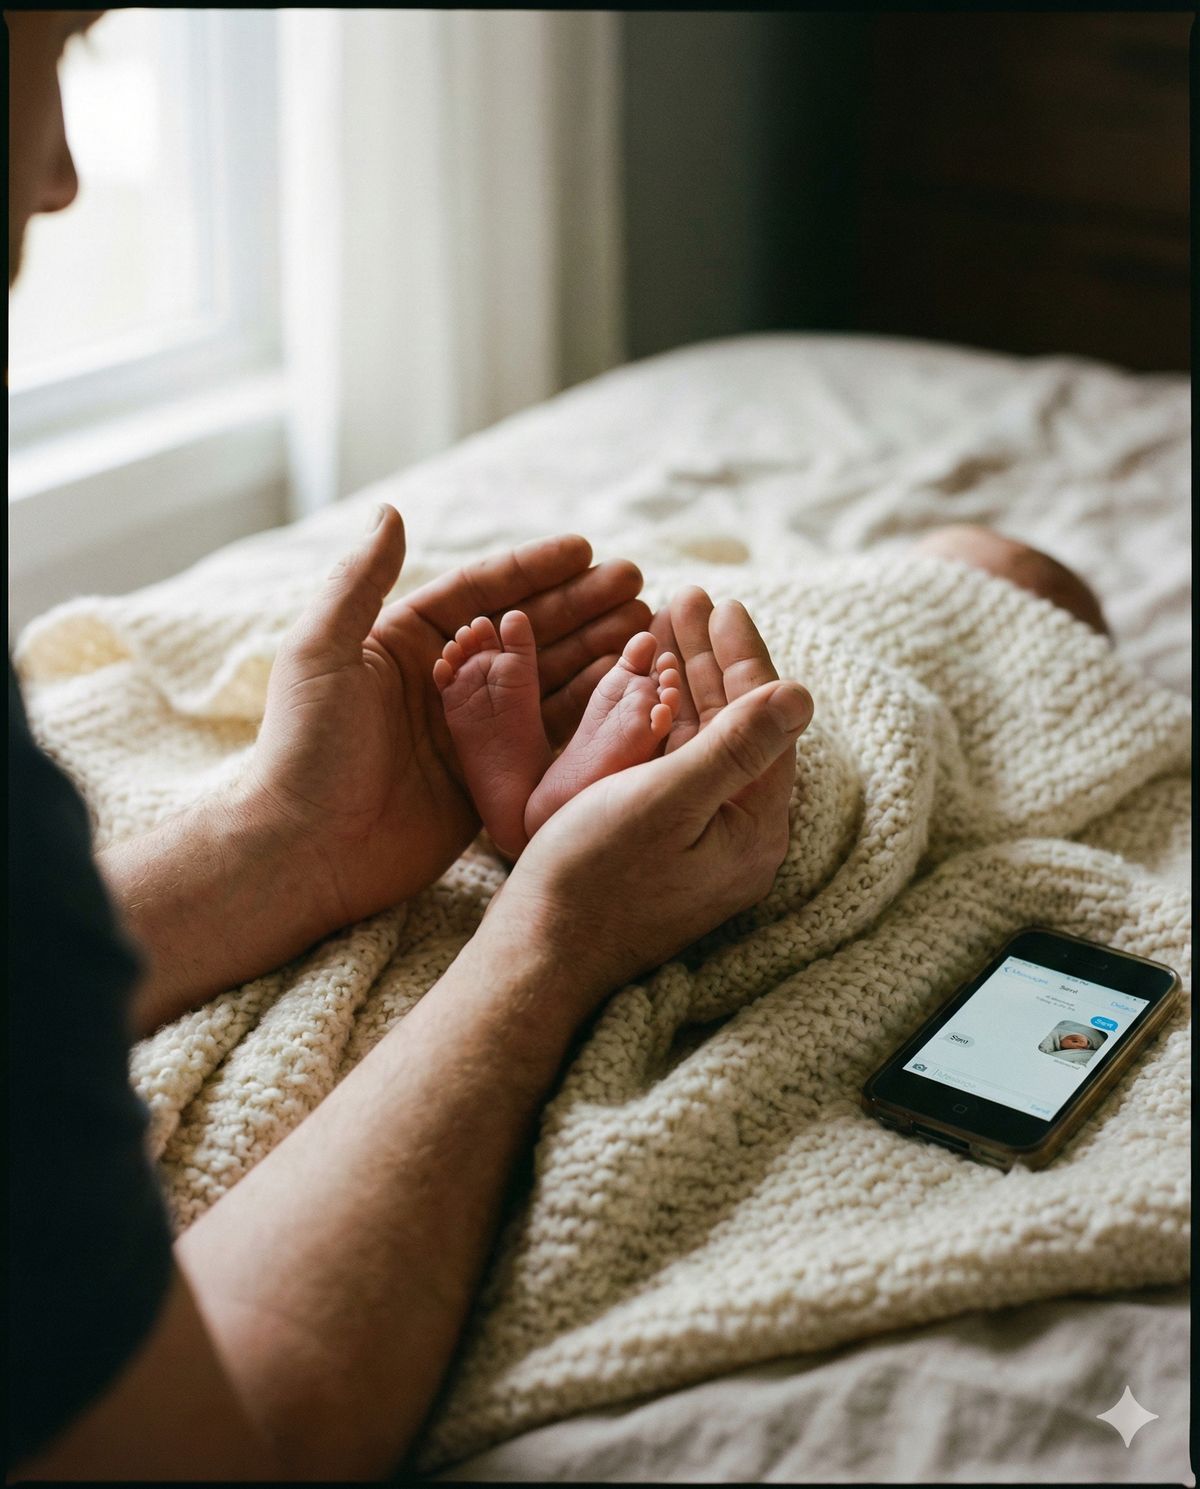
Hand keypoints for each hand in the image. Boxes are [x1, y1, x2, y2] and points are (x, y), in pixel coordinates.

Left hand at [242, 506, 651, 932]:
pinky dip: (588, 711)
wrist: (305, 851)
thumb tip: (390, 511)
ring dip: (595, 652)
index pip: (480, 593)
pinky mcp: (490, 781)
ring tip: (646, 629)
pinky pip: (548, 738)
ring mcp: (471, 732)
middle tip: (636, 585)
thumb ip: (358, 581)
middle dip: (581, 606)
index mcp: (403, 644)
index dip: (534, 569)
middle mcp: (443, 683)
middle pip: (525, 631)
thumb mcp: (321, 653)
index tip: (586, 549)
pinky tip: (629, 687)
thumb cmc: (305, 748)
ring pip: (546, 680)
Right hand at [480, 591, 811, 1014]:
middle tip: (688, 599)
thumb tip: (802, 694)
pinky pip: (673, 764)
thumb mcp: (666, 801)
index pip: (764, 722)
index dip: (744, 658)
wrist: (539, 951)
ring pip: (700, 740)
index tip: (724, 605)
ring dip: (685, 681)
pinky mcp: (663, 844)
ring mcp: (700, 840)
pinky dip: (662, 717)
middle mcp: (737, 834)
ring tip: (666, 624)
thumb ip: (735, 746)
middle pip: (734, 726)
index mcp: (754, 827)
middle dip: (711, 659)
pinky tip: (646, 683)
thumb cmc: (594, 877)